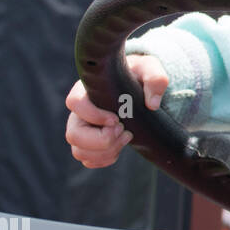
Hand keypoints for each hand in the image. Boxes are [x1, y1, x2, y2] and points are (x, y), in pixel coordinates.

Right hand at [64, 54, 168, 168]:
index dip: (93, 115)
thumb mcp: (150, 69)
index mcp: (87, 90)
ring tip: (127, 137)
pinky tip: (120, 147)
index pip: (74, 103)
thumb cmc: (139, 75)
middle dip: (101, 140)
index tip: (117, 119)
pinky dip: (104, 159)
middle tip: (125, 131)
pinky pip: (87, 160)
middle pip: (73, 134)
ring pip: (79, 151)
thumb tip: (152, 104)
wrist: (139, 88)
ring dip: (106, 152)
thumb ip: (155, 79)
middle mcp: (80, 112)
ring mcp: (83, 129)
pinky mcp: (89, 143)